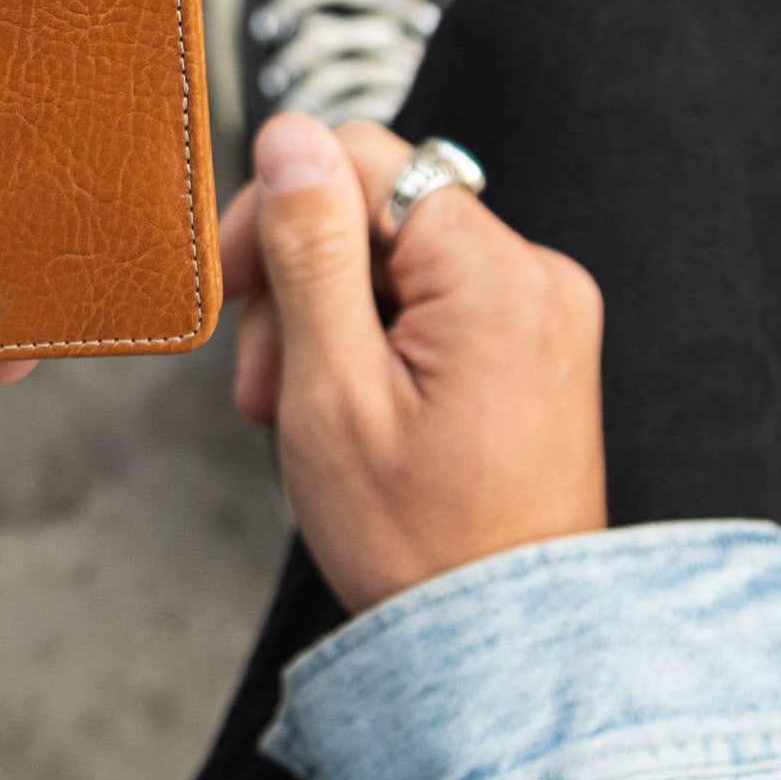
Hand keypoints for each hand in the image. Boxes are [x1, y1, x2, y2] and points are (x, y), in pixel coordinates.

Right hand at [219, 112, 605, 612]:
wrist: (498, 644)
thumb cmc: (416, 538)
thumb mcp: (330, 387)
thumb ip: (309, 249)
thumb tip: (291, 135)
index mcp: (496, 276)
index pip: (364, 157)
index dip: (280, 208)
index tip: (239, 287)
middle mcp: (536, 276)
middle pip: (376, 209)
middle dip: (299, 280)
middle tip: (268, 379)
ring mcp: (541, 311)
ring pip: (393, 256)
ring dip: (325, 318)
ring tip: (299, 409)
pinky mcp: (532, 343)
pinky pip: (429, 299)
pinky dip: (371, 340)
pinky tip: (345, 406)